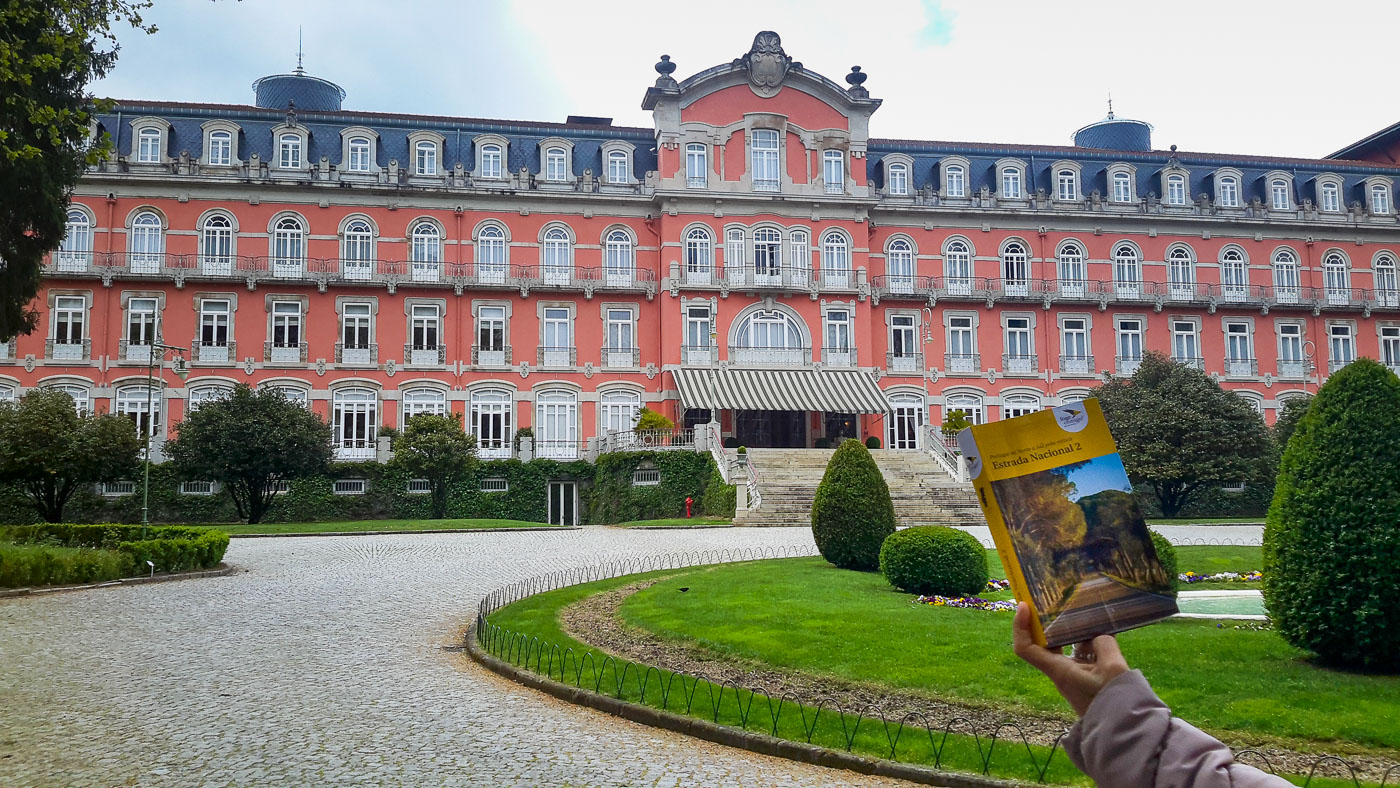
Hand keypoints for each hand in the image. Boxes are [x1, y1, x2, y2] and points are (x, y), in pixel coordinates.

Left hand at [1012, 602, 1129, 716]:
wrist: (1124, 731)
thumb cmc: (1114, 702)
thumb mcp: (1113, 668)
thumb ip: (1104, 644)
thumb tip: (1099, 635)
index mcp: (1058, 670)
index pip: (1025, 648)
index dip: (1020, 625)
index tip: (1025, 606)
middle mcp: (1060, 671)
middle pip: (1045, 641)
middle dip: (1048, 620)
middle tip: (1053, 599)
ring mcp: (1073, 674)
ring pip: (1067, 645)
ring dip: (1073, 628)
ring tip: (1083, 608)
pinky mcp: (1087, 678)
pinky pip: (1083, 654)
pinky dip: (1090, 641)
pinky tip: (1104, 630)